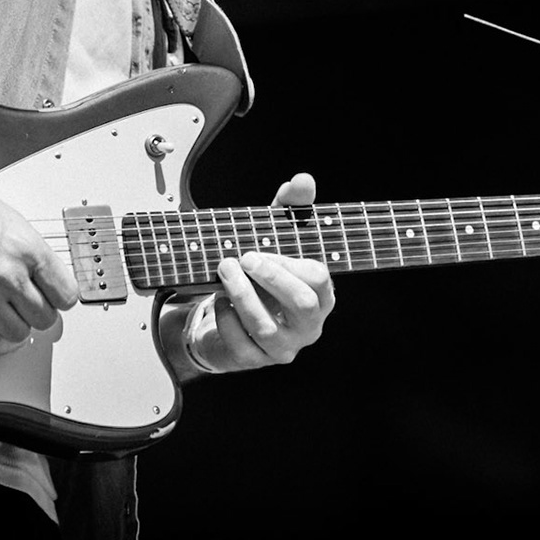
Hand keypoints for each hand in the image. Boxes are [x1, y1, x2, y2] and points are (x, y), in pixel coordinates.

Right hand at [0, 168, 80, 354]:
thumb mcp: (10, 219)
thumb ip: (28, 250)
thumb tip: (42, 273)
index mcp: (28, 248)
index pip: (66, 294)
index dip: (60, 298)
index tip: (55, 298)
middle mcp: (8, 272)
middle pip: (44, 318)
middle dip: (38, 314)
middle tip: (30, 306)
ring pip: (16, 334)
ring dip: (15, 328)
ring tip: (9, 315)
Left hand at [188, 172, 336, 371]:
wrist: (232, 316)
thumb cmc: (263, 272)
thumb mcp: (277, 236)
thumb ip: (292, 206)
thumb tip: (303, 180)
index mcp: (321, 295)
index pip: (319, 279)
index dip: (290, 262)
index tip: (260, 248)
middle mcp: (308, 325)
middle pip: (302, 304)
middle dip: (271, 277)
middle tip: (243, 257)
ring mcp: (282, 347)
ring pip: (266, 326)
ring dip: (241, 294)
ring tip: (223, 269)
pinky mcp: (253, 360)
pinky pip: (240, 343)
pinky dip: (226, 318)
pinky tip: (218, 300)